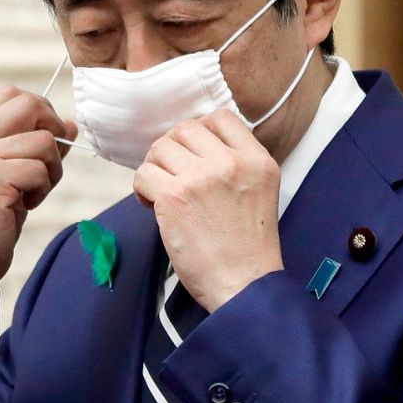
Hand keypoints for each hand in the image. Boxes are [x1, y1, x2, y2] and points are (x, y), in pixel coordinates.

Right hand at [0, 86, 75, 313]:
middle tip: (48, 161)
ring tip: (33, 191)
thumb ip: (34, 146)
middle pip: (28, 105)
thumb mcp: (9, 174)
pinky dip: (43, 187)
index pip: (10, 95)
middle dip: (51, 130)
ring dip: (51, 168)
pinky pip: (40, 168)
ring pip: (43, 140)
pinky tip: (26, 204)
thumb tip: (69, 123)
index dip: (39, 111)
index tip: (46, 138)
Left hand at [133, 110, 282, 311]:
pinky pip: (144, 173)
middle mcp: (231, 163)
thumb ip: (236, 164)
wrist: (245, 285)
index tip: (193, 155)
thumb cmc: (248, 248)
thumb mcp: (259, 192)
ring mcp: (202, 178)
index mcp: (257, 160)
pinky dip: (142, 188)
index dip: (199, 133)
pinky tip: (152, 205)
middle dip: (173, 150)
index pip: (221, 118)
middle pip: (186, 129)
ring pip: (161, 148)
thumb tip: (194, 148)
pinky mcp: (175, 197)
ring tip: (162, 192)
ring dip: (156, 168)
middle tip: (172, 175)